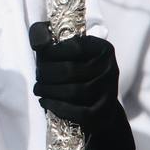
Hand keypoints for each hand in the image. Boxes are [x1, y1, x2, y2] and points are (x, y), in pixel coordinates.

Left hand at [29, 21, 134, 149]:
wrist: (95, 106)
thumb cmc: (71, 71)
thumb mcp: (58, 49)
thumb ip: (43, 35)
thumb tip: (39, 44)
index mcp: (102, 48)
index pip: (75, 47)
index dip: (51, 53)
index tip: (41, 58)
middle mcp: (111, 69)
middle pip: (71, 71)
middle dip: (46, 74)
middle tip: (37, 77)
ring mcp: (110, 93)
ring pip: (74, 92)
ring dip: (48, 91)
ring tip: (38, 89)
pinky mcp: (104, 114)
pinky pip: (79, 112)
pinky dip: (57, 107)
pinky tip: (45, 102)